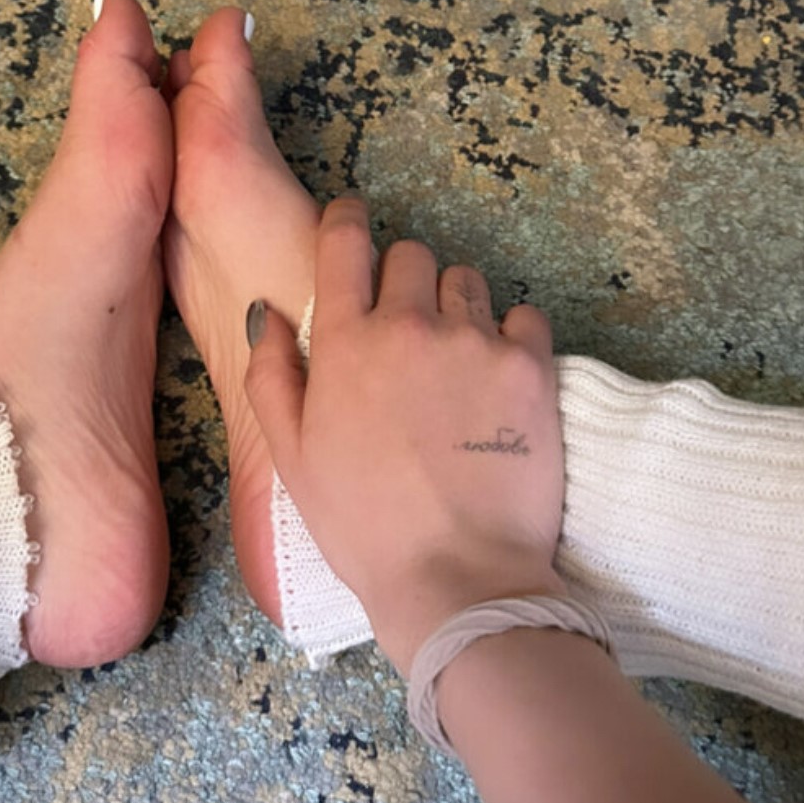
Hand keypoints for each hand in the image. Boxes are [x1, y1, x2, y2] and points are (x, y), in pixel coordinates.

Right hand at [244, 195, 567, 674]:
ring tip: (455, 362)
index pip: (345, 238)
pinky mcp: (531, 366)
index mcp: (346, 341)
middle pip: (412, 255)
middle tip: (406, 332)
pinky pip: (525, 315)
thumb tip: (272, 314)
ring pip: (467, 281)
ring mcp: (476, 340)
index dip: (348, 222)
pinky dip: (514, 334)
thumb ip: (272, 376)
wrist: (458, 579)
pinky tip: (499, 379)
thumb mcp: (292, 458)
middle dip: (405, 281)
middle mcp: (411, 323)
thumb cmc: (363, 527)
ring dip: (457, 307)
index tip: (353, 229)